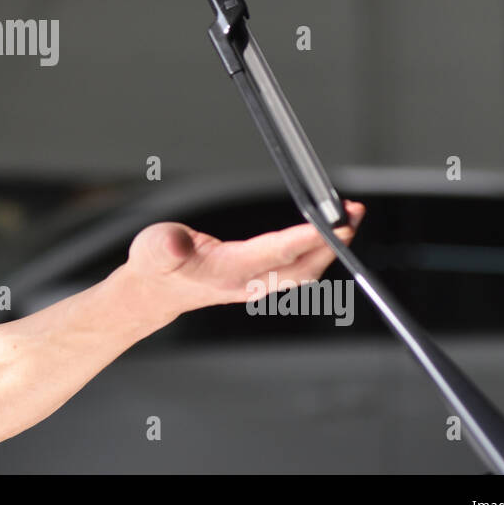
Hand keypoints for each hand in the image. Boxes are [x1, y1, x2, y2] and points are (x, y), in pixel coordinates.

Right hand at [122, 201, 365, 316]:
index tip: (332, 224)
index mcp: (226, 272)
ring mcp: (257, 283)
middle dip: (332, 243)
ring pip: (305, 270)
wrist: (154, 291)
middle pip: (302, 267)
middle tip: (352, 213)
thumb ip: (163, 246)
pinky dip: (318, 248)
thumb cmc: (156, 267)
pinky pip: (298, 266)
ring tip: (348, 217)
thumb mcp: (151, 249)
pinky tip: (326, 231)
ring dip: (330, 246)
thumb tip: (173, 244)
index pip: (276, 255)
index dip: (306, 239)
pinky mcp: (261, 278)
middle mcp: (248, 282)